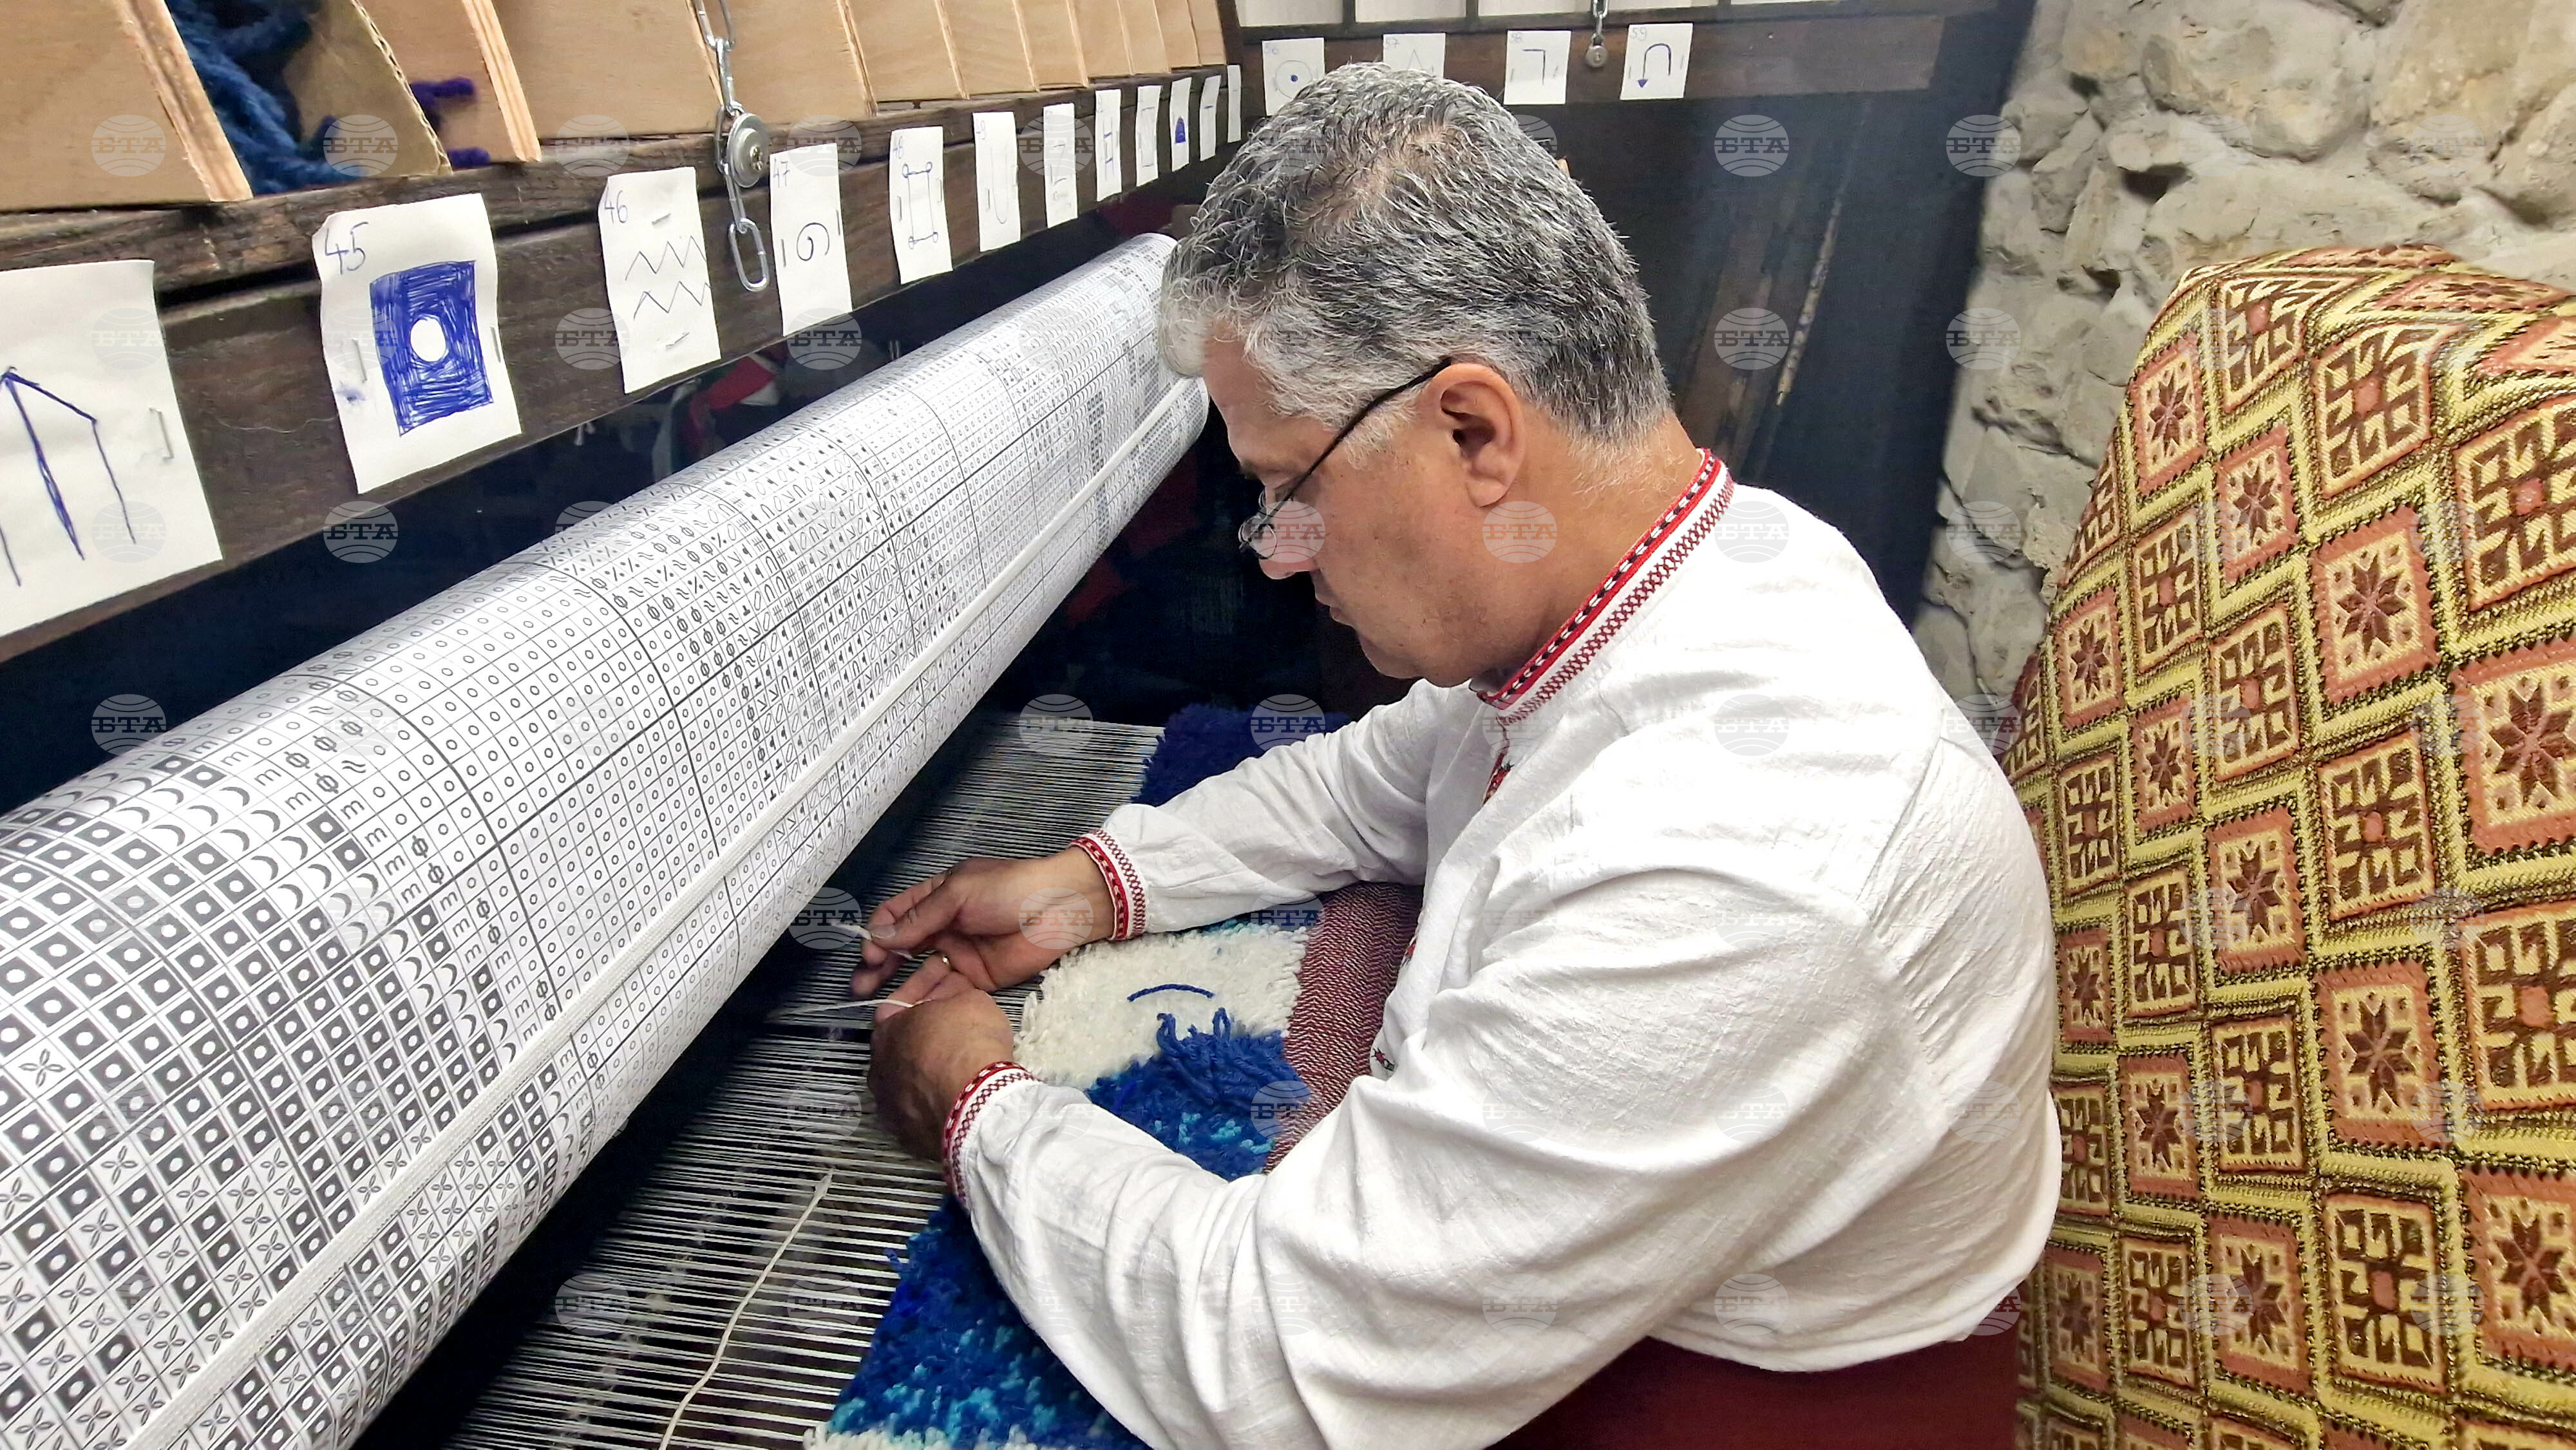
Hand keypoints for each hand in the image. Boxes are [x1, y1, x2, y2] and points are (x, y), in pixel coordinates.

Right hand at [851, 846, 1113, 1003]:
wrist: (1059, 909)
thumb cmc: (1008, 890)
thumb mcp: (957, 894)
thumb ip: (919, 919)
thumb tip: (879, 937)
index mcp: (936, 898)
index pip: (895, 916)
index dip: (878, 934)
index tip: (869, 954)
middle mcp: (943, 927)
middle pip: (902, 949)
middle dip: (879, 967)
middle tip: (861, 987)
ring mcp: (958, 954)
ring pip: (920, 974)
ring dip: (899, 988)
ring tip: (878, 1007)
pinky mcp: (975, 979)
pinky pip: (945, 991)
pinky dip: (926, 1002)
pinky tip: (908, 1013)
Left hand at [868, 988, 1017, 1159]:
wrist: (977, 1100)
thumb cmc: (969, 1044)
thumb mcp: (972, 1002)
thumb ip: (954, 1004)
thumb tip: (956, 1009)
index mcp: (887, 1030)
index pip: (896, 1011)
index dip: (920, 1008)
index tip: (941, 1010)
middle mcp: (878, 1067)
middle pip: (897, 1050)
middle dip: (919, 1046)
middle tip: (950, 1045)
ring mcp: (887, 1103)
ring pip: (904, 1085)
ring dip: (922, 1080)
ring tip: (954, 1079)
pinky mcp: (903, 1133)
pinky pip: (916, 1114)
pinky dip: (930, 1108)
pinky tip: (953, 1104)